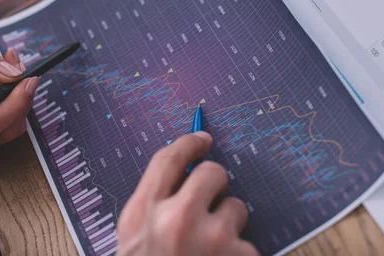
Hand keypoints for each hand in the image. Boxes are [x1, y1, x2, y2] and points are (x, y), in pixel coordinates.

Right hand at [0, 46, 36, 159]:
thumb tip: (14, 74)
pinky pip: (3, 135)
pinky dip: (9, 115)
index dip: (12, 105)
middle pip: (0, 132)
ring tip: (5, 84)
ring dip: (16, 107)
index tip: (28, 80)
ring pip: (6, 134)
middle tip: (25, 77)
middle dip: (20, 102)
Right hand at [117, 132, 258, 255]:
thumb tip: (187, 172)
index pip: (169, 158)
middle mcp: (177, 220)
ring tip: (212, 251)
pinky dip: (239, 255)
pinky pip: (248, 244)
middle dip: (216, 182)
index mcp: (144, 213)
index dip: (189, 143)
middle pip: (213, 173)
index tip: (203, 139)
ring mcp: (212, 241)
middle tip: (213, 197)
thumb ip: (154, 204)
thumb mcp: (134, 238)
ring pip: (237, 207)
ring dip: (229, 225)